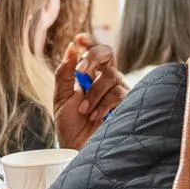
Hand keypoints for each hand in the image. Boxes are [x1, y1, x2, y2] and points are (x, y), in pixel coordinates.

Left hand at [52, 34, 125, 149]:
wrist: (79, 149)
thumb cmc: (71, 126)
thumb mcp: (61, 98)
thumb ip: (64, 73)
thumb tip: (71, 48)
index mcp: (90, 75)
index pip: (94, 51)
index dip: (89, 41)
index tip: (79, 39)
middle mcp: (106, 79)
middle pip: (108, 53)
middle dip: (93, 57)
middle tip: (80, 72)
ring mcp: (118, 90)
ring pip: (111, 75)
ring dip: (94, 93)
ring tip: (84, 111)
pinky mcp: (128, 104)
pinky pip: (119, 93)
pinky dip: (104, 104)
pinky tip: (96, 116)